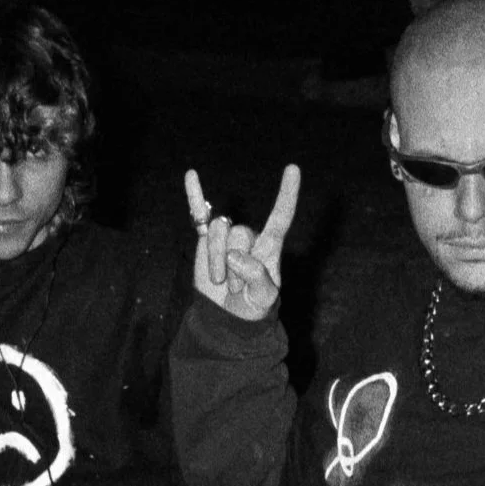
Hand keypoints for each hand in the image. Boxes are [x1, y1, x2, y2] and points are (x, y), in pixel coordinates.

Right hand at [185, 165, 300, 322]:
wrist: (225, 317)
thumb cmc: (252, 307)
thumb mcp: (263, 298)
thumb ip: (256, 277)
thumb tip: (235, 256)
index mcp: (269, 246)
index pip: (281, 216)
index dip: (287, 194)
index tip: (293, 168)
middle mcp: (249, 236)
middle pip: (239, 233)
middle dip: (234, 265)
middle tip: (236, 288)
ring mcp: (227, 236)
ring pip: (218, 232)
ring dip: (215, 261)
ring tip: (220, 281)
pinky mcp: (205, 240)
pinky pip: (199, 213)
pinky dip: (194, 194)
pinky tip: (191, 174)